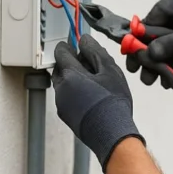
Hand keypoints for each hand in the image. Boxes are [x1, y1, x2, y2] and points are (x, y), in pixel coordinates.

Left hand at [52, 34, 144, 172]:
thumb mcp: (110, 71)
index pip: (61, 52)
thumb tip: (85, 40)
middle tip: (90, 64)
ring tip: (95, 82)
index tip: (77, 45)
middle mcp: (61, 88)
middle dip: (72, 63)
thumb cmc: (112, 104)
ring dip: (74, 78)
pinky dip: (76, 92)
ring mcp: (61, 103)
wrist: (111, 133)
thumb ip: (95, 52)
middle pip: (60, 68)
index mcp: (70, 75)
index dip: (69, 45)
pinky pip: (67, 97)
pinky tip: (93, 97)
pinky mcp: (65, 115)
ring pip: (63, 83)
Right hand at [126, 0, 172, 84]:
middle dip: (147, 55)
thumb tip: (150, 52)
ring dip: (156, 62)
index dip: (139, 40)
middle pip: (150, 33)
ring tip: (152, 82)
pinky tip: (165, 80)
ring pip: (158, 43)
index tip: (133, 58)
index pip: (149, 21)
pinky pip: (167, 47)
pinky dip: (166, 61)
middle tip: (138, 73)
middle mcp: (172, 11)